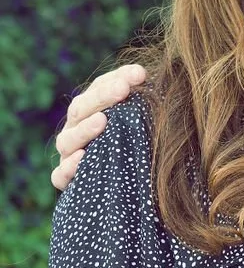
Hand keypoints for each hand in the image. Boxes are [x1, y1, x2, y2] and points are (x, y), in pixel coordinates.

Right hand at [51, 63, 147, 190]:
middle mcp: (77, 130)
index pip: (101, 88)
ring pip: (68, 140)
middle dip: (103, 96)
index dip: (119, 78)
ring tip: (102, 121)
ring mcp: (69, 155)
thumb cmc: (139, 152)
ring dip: (84, 129)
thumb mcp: (145, 127)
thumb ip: (147, 107)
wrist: (126, 193)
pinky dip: (68, 167)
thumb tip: (160, 83)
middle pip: (82, 108)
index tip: (141, 74)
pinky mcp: (66, 180)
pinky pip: (60, 175)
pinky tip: (82, 158)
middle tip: (123, 88)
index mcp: (93, 110)